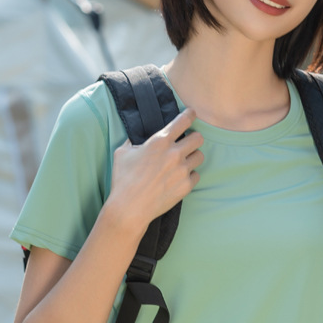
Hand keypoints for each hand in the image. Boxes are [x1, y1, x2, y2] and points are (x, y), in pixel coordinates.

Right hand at [106, 108, 203, 230]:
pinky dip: (190, 175)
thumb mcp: (122, 153)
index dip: (190, 115)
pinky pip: (196, 175)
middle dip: (194, 138)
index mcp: (160, 142)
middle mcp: (175, 154)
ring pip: (200, 156)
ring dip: (192, 157)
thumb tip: (136, 140)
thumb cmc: (123, 180)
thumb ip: (133, 142)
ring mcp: (182, 170)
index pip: (183, 121)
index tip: (192, 114)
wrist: (129, 208)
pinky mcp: (186, 186)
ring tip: (183, 162)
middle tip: (187, 143)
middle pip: (199, 138)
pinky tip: (180, 178)